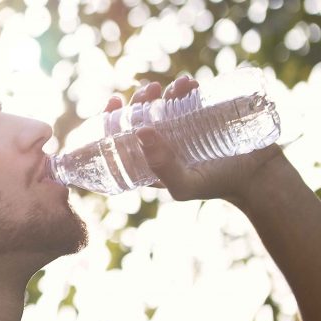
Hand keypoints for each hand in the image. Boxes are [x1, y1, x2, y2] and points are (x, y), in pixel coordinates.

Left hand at [103, 75, 285, 206]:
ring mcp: (184, 128)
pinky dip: (186, 87)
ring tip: (175, 85)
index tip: (114, 101)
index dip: (112, 118)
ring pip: (165, 103)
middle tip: (149, 90)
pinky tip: (188, 83)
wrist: (258, 177)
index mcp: (149, 160)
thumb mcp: (183, 185)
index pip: (121, 137)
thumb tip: (140, 131)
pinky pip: (190, 97)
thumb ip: (161, 166)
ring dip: (164, 90)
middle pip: (142, 116)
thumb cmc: (216, 186)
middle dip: (140, 99)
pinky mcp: (205, 116)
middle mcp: (163, 143)